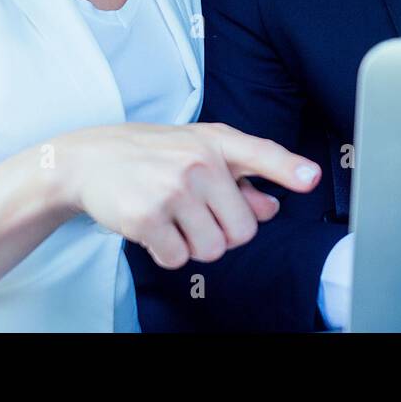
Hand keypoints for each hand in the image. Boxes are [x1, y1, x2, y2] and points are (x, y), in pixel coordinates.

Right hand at [53, 122, 320, 268]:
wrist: (89, 159)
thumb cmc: (152, 155)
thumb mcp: (198, 152)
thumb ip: (241, 179)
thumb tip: (270, 208)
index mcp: (216, 142)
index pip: (262, 154)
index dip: (289, 169)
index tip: (311, 178)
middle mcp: (198, 162)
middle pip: (242, 231)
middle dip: (222, 233)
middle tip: (196, 215)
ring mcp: (173, 189)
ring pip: (212, 249)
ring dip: (194, 245)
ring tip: (173, 219)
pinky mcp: (147, 216)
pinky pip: (178, 259)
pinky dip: (167, 253)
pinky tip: (154, 229)